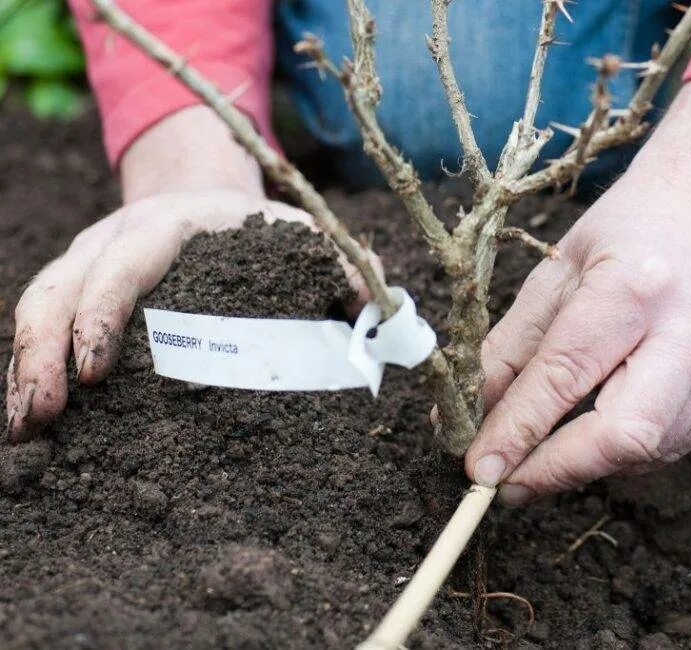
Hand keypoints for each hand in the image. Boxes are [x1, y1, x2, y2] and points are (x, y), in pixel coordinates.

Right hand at [6, 108, 376, 440]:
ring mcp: (89, 259)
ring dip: (24, 365)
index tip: (92, 371)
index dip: (102, 311)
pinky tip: (29, 415)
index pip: (125, 260)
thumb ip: (341, 265)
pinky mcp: (78, 287)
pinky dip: (29, 365)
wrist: (206, 197)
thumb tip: (375, 309)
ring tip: (25, 428)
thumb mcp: (301, 233)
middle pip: (61, 285)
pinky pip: (41, 321)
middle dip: (43, 350)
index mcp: (170, 222)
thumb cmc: (259, 227)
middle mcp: (117, 235)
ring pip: (38, 304)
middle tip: (43, 416)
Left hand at [466, 81, 690, 503]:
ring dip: (587, 465)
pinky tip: (597, 431)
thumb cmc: (628, 229)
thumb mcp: (556, 270)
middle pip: (625, 434)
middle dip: (558, 470)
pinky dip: (624, 453)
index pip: (568, 375)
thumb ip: (513, 347)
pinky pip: (672, 445)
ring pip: (649, 451)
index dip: (519, 431)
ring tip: (546, 451)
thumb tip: (475, 417)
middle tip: (507, 482)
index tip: (479, 469)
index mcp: (636, 285)